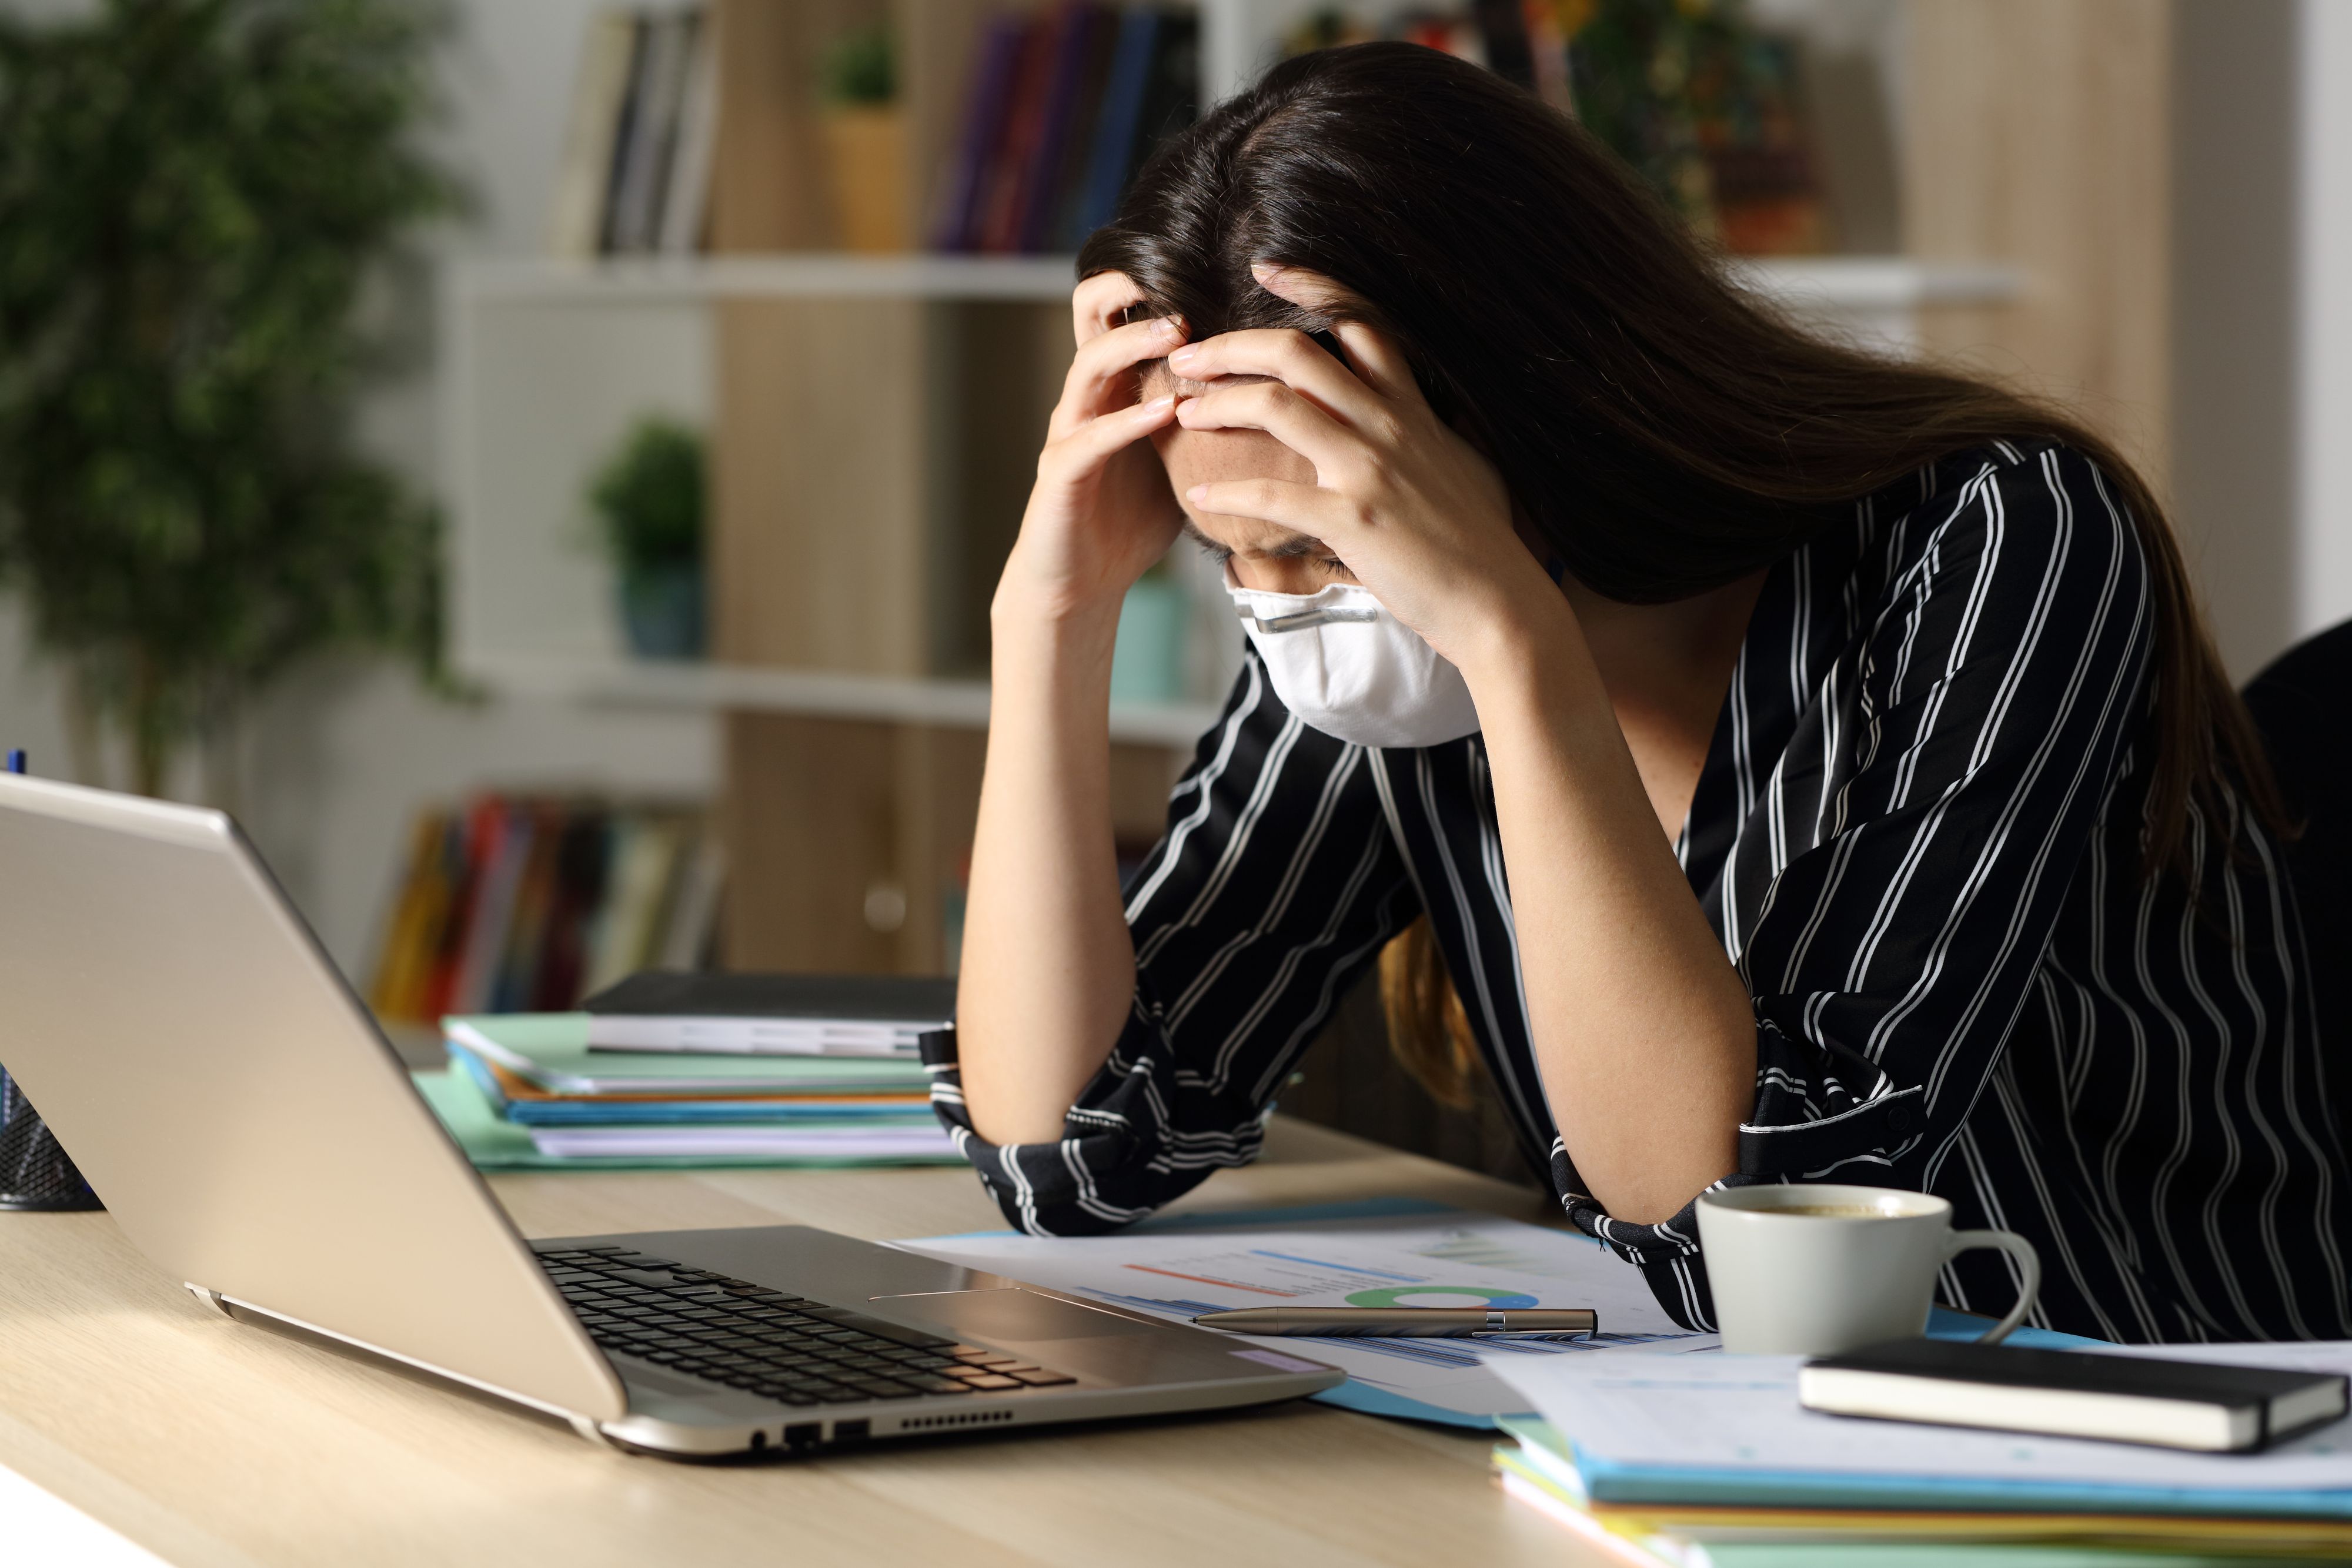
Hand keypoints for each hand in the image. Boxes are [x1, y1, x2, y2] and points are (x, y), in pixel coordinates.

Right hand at [996, 272, 1187, 624]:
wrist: (1080, 584)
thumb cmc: (1133, 519)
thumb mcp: (1183, 456)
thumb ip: (1212, 418)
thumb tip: (1288, 393)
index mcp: (1116, 385)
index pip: (1125, 310)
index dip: (1157, 280)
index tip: (1218, 267)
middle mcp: (1086, 397)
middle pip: (1092, 315)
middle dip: (1135, 292)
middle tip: (1189, 284)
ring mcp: (1068, 432)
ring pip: (1087, 367)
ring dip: (1132, 347)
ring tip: (1177, 334)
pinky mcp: (1059, 475)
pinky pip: (1089, 439)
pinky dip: (1126, 423)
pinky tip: (1164, 413)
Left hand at [1166, 264, 1563, 678]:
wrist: (1499, 604)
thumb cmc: (1482, 542)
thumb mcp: (1464, 466)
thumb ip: (1435, 433)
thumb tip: (1430, 419)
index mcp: (1411, 409)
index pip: (1361, 322)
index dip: (1310, 287)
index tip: (1264, 269)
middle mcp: (1389, 426)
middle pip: (1298, 353)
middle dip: (1232, 347)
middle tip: (1188, 356)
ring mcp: (1369, 471)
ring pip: (1278, 406)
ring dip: (1219, 403)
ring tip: (1183, 410)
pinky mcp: (1352, 521)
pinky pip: (1274, 494)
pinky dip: (1229, 489)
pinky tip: (1200, 492)